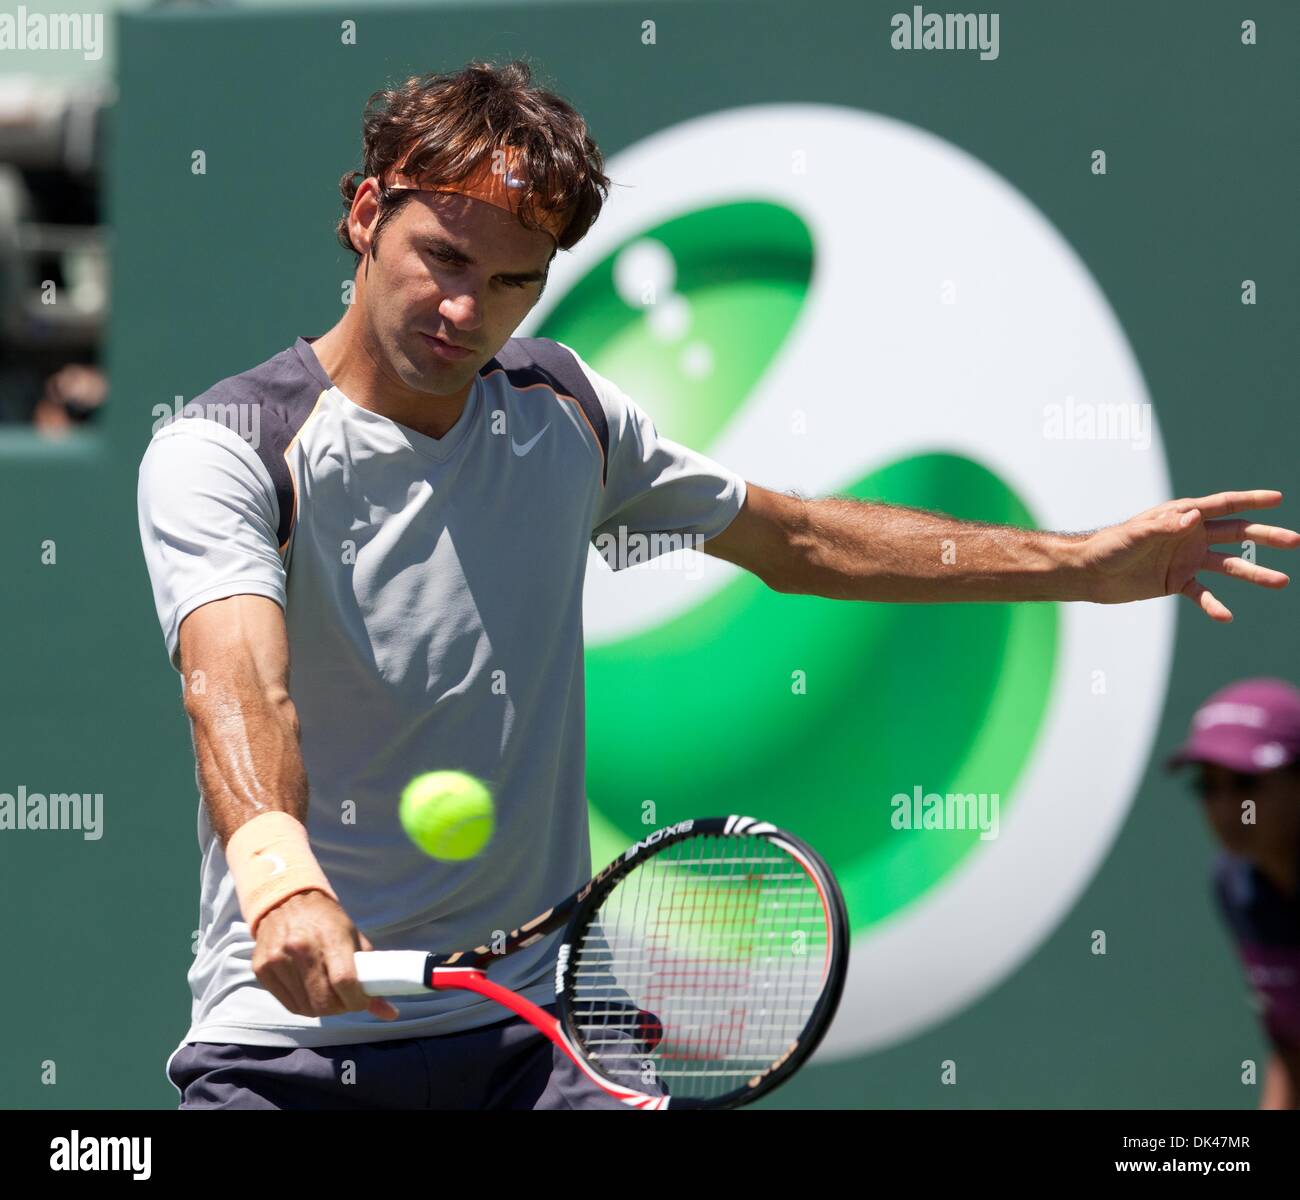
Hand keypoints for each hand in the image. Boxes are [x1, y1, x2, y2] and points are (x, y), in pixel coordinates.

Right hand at [252, 890, 399, 1020]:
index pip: (345, 981)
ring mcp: (278, 959)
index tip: (362, 1001)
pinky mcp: (261, 968)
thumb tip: (390, 1012)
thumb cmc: (328, 921)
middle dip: (340, 1008)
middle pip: (324, 1001)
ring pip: (306, 1007)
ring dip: (321, 1008)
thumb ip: (371, 974)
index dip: (357, 1000)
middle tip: (345, 1000)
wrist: (288, 901)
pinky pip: (288, 1004)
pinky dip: (303, 1004)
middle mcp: (300, 948)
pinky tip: (310, 991)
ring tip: (328, 993)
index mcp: (329, 937)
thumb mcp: (354, 938)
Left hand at [1079, 490, 1298, 620]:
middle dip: (1266, 536)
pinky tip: (1226, 617)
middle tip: (1296, 541)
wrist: (1090, 573)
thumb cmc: (1110, 546)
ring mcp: (1187, 558)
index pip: (1223, 505)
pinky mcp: (1178, 581)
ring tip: (1281, 582)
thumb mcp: (1136, 534)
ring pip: (1229, 564)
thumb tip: (1194, 516)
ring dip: (1254, 573)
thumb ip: (1165, 526)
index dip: (1251, 501)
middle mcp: (1190, 535)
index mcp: (1182, 515)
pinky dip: (1214, 605)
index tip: (1278, 498)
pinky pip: (1203, 594)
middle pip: (1236, 533)